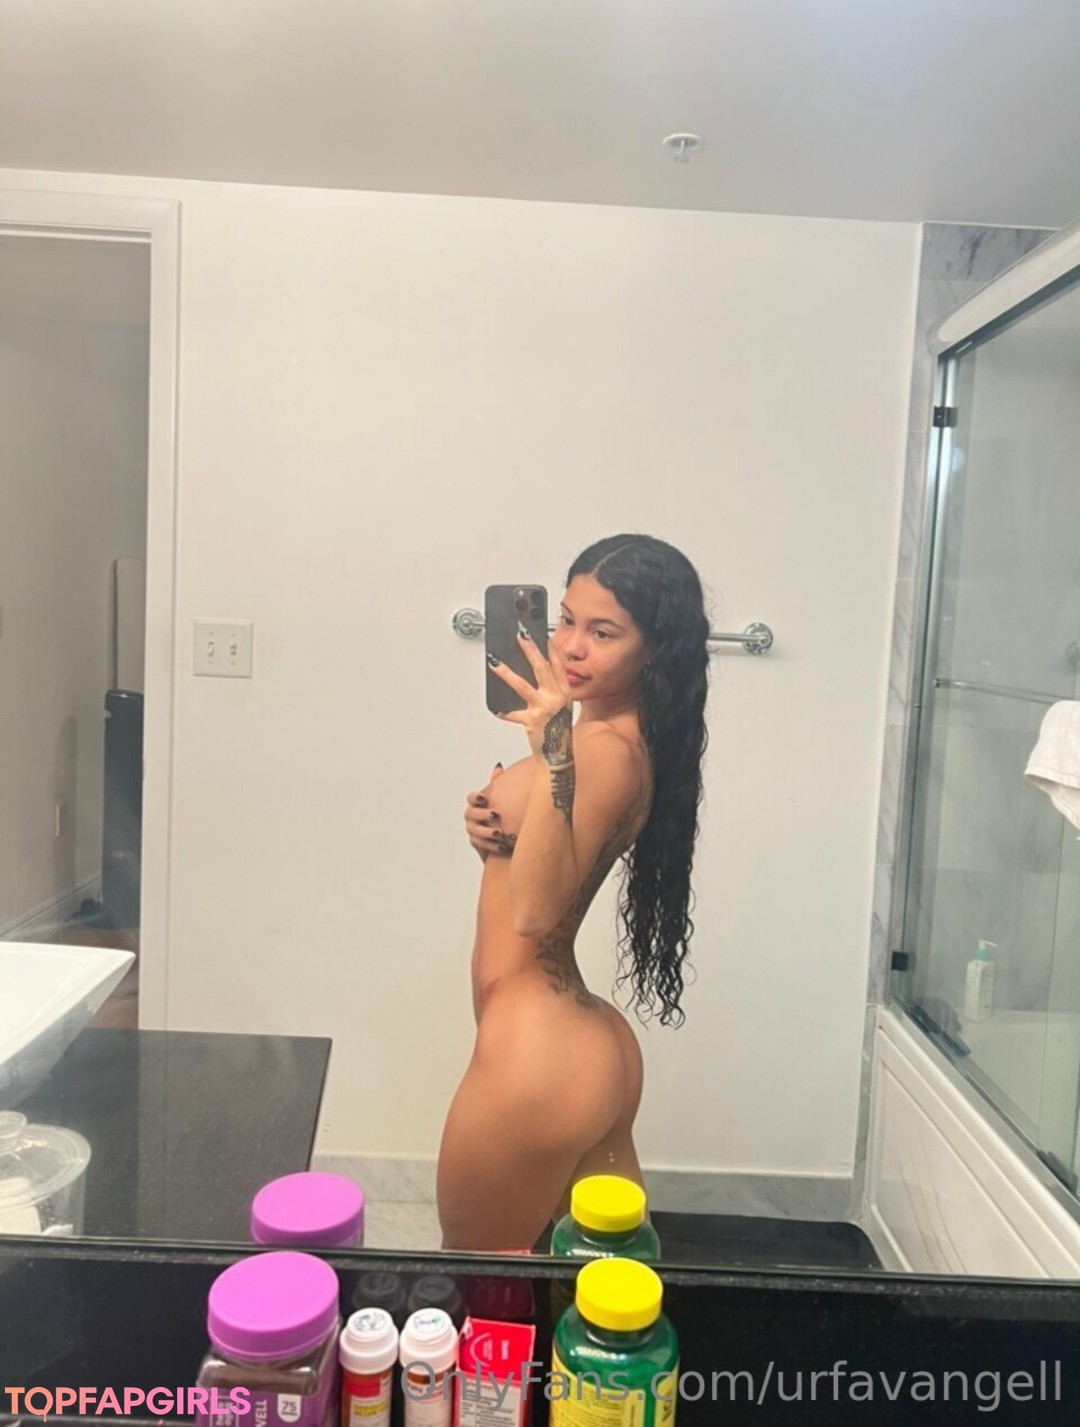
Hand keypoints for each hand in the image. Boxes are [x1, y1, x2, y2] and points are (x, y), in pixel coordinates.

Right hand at [464, 763, 513, 861]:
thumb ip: (498, 785)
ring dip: (487, 832)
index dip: (475, 797)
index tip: (484, 798)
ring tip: (500, 833)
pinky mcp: (477, 843)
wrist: (504, 835)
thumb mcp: (502, 798)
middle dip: (482, 814)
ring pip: (474, 831)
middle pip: (470, 814)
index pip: (471, 798)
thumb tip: (498, 767)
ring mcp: (472, 830)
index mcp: (476, 803)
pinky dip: (491, 846)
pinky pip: (480, 845)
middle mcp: (471, 816)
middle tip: (496, 815)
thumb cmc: (503, 813)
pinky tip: (502, 846)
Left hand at [488, 627, 573, 762]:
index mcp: (564, 691)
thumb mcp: (562, 705)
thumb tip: (536, 670)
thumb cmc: (557, 729)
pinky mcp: (531, 721)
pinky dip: (504, 711)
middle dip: (530, 649)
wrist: (558, 754)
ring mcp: (543, 709)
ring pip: (522, 685)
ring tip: (494, 662)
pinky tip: (495, 709)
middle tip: (520, 634)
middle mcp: (556, 697)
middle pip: (541, 667)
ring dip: (507, 672)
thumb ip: (553, 688)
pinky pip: (513, 713)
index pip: (558, 663)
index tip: (542, 634)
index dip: (551, 647)